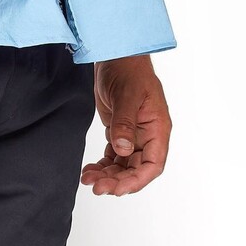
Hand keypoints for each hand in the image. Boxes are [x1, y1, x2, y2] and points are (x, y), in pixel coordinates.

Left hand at [81, 56, 171, 195]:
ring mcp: (134, 136)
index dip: (137, 180)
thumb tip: (122, 149)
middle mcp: (148, 136)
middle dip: (117, 181)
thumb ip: (125, 123)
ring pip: (122, 166)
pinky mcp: (119, 132)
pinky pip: (113, 157)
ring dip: (106, 176)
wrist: (115, 57)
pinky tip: (89, 170)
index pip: (153, 164)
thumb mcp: (127, 96)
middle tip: (96, 187)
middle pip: (136, 169)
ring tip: (87, 179)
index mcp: (157, 129)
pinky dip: (102, 166)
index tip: (118, 189)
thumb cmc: (128, 70)